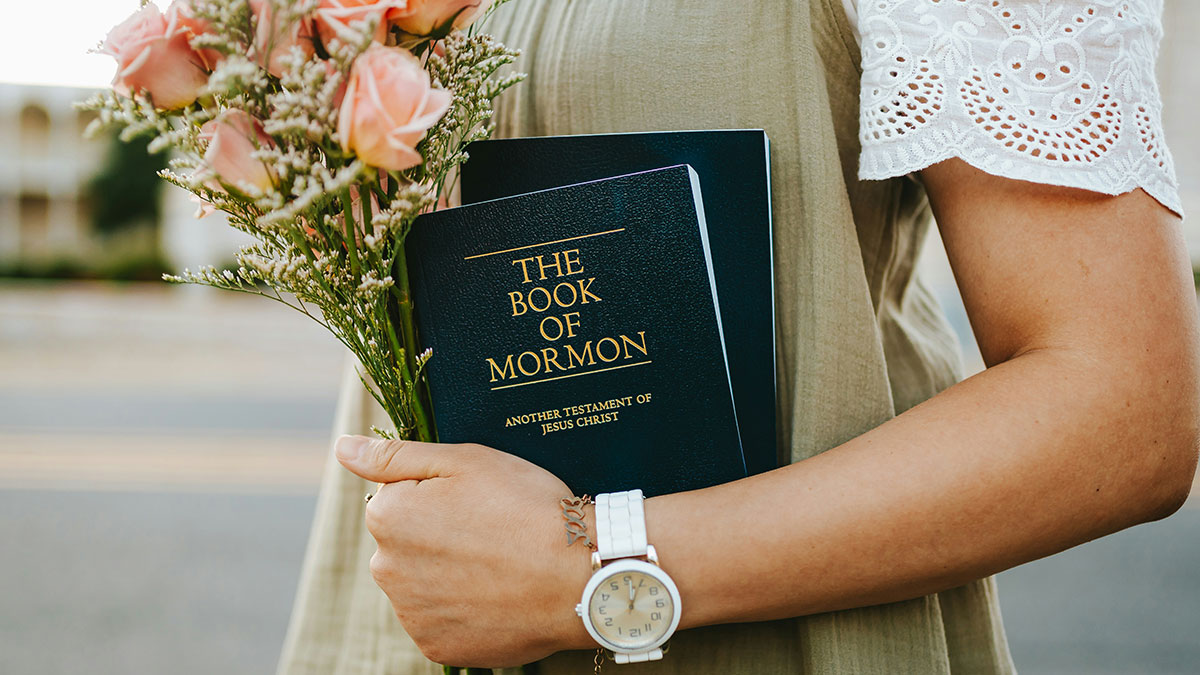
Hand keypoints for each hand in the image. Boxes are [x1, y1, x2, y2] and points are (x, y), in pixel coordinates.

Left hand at [335, 435, 593, 666]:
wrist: (577, 578)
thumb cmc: (526, 507)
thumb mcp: (464, 460)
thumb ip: (394, 455)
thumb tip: (343, 447)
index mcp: (387, 517)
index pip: (397, 496)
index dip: (440, 493)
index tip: (478, 499)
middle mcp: (386, 570)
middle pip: (406, 543)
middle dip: (438, 535)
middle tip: (493, 530)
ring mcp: (411, 614)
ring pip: (423, 582)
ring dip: (450, 573)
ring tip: (500, 562)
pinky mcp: (437, 647)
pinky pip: (442, 619)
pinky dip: (464, 608)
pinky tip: (497, 593)